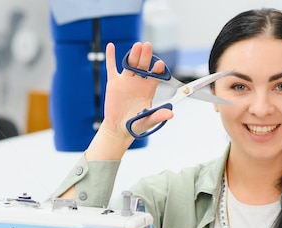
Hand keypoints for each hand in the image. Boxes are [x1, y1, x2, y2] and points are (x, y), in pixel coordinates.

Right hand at [86, 42, 173, 160]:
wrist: (118, 128)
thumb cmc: (135, 124)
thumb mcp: (148, 120)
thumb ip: (158, 116)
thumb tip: (170, 115)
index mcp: (149, 89)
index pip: (155, 75)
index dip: (157, 69)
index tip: (159, 65)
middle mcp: (139, 82)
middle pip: (143, 66)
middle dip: (146, 56)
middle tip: (148, 46)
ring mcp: (126, 80)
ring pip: (130, 64)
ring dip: (133, 55)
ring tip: (137, 46)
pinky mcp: (114, 83)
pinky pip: (111, 67)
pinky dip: (110, 57)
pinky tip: (111, 46)